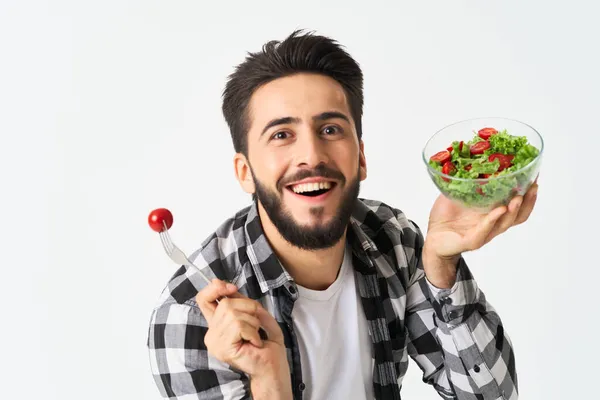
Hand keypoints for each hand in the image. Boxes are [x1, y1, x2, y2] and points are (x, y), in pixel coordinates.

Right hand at [195, 279, 291, 395]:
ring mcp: (215, 342)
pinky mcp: (222, 348)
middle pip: (226, 303)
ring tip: (255, 336)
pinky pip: (239, 325)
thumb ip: (241, 300)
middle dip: (249, 308)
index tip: (232, 287)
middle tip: (257, 325)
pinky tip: (255, 343)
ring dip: (253, 322)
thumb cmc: (267, 344)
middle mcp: (212, 333)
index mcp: (218, 324)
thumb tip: (225, 284)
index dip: (214, 289)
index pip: (203, 299)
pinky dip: (253, 332)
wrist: (273, 367)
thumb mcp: (256, 314)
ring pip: (233, 314)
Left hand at [423, 180, 538, 286]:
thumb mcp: (455, 195)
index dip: (528, 193)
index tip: (534, 177)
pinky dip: (492, 221)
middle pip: (518, 216)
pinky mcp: (470, 241)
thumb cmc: (444, 218)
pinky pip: (483, 232)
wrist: (431, 238)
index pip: (516, 205)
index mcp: (491, 213)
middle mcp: (491, 224)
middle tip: (533, 185)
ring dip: (514, 210)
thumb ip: (463, 181)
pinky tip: (498, 211)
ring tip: (518, 197)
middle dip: (528, 201)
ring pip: (504, 224)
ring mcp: (482, 234)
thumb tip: (467, 158)